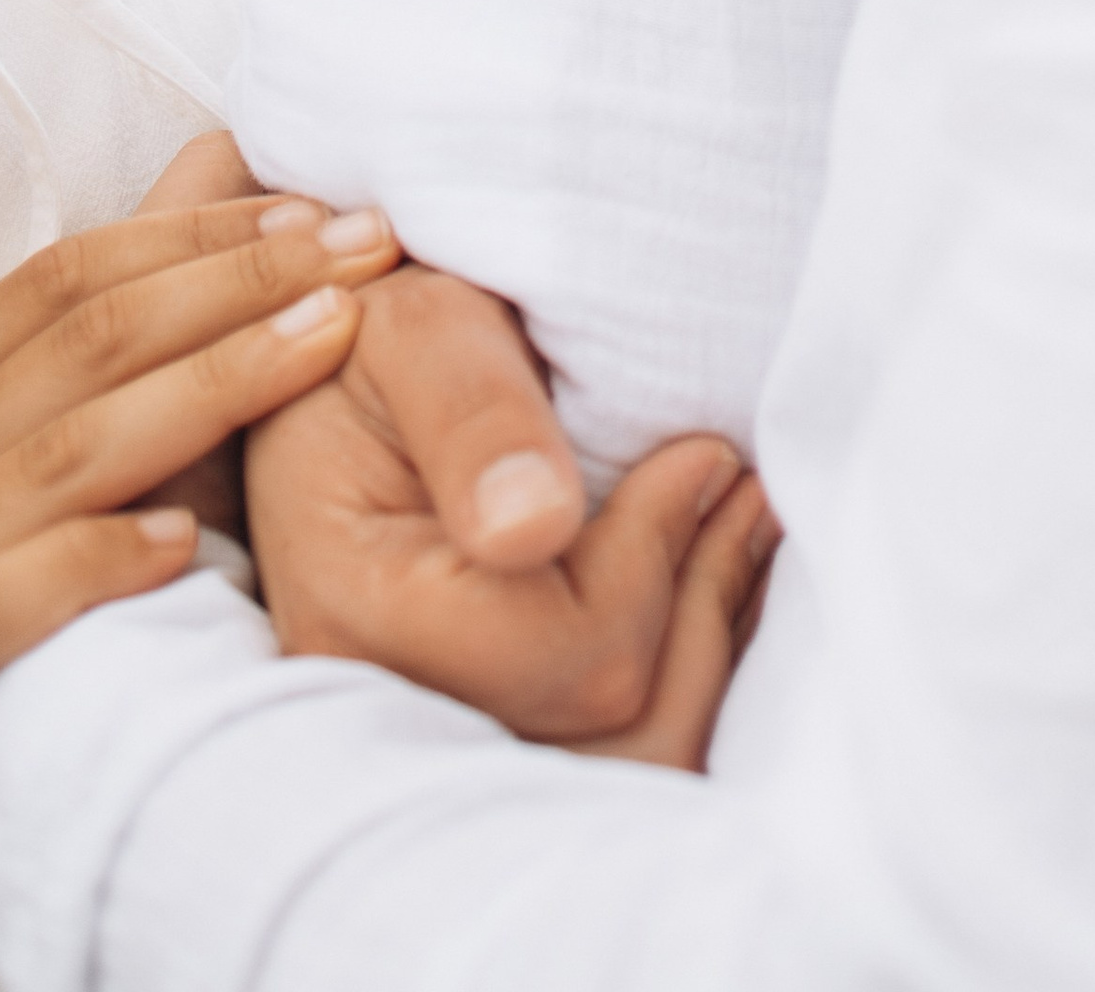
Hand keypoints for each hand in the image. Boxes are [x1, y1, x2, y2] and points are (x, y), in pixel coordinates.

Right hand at [0, 193, 399, 991]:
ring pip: (63, 448)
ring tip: (326, 343)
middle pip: (85, 338)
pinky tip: (184, 545)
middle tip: (366, 248)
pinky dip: (90, 562)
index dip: (200, 231)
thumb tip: (208, 206)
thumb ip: (98, 370)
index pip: (70, 277)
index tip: (325, 210)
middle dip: (238, 279)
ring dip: (208, 384)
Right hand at [247, 265, 777, 765]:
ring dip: (713, 645)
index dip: (651, 556)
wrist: (351, 376)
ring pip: (633, 767)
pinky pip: (625, 761)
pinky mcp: (492, 738)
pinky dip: (692, 678)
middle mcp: (389, 707)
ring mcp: (440, 739)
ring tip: (742, 528)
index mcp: (355, 607)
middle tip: (744, 485)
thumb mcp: (421, 328)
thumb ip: (472, 413)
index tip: (697, 453)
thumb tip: (532, 529)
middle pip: (610, 734)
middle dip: (701, 602)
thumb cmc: (385, 335)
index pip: (558, 653)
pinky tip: (712, 580)